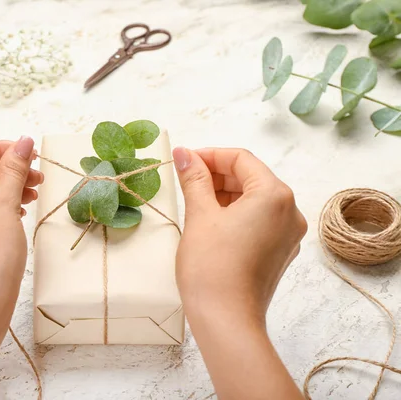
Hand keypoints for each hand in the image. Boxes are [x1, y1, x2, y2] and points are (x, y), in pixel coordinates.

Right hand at [172, 147, 306, 326]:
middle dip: (216, 175)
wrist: (226, 320)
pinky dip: (236, 214)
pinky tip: (211, 222)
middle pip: (251, 178)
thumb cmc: (211, 267)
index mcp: (275, 196)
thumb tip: (184, 153)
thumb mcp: (199, 215)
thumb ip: (194, 179)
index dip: (209, 155)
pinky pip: (259, 221)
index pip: (241, 160)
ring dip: (225, 195)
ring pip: (254, 200)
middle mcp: (289, 212)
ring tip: (194, 201)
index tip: (184, 160)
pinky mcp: (280, 253)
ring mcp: (288, 235)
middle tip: (185, 179)